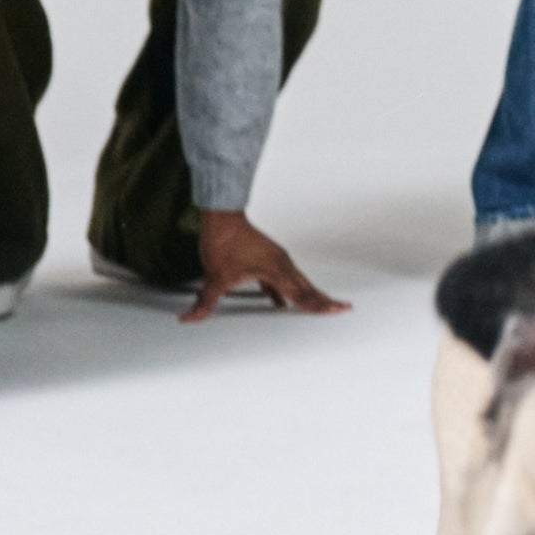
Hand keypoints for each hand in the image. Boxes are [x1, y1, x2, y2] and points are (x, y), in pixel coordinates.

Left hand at [185, 210, 349, 323]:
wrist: (222, 217)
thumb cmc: (223, 241)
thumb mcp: (214, 276)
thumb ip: (205, 301)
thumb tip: (190, 318)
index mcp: (275, 271)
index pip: (301, 294)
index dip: (318, 305)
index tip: (337, 310)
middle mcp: (280, 264)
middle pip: (307, 287)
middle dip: (324, 300)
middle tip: (343, 308)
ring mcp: (275, 260)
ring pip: (296, 282)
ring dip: (308, 295)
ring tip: (321, 306)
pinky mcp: (267, 258)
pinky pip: (281, 278)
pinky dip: (285, 290)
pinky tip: (279, 302)